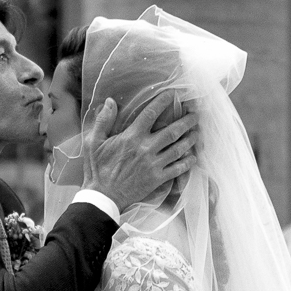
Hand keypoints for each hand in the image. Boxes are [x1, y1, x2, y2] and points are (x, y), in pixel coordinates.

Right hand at [81, 91, 197, 210]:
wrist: (103, 197)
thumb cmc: (97, 169)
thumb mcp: (93, 142)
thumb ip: (103, 120)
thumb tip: (110, 101)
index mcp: (132, 137)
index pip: (151, 113)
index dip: (164, 101)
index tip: (173, 94)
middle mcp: (146, 149)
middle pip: (172, 130)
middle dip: (187, 120)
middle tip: (195, 114)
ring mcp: (154, 164)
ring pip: (178, 148)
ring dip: (190, 139)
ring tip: (197, 132)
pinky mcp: (157, 179)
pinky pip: (177, 169)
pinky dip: (187, 162)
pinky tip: (192, 157)